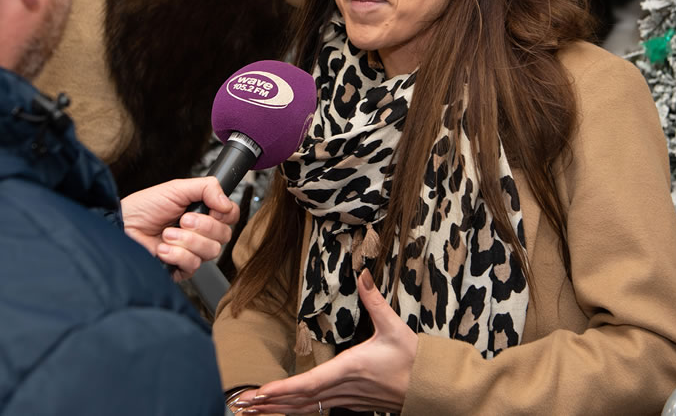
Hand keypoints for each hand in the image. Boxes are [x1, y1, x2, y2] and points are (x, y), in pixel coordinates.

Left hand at [121, 177, 239, 279]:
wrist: (122, 226)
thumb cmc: (145, 207)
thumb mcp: (177, 188)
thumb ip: (207, 188)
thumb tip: (226, 203)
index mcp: (203, 213)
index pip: (231, 216)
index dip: (225, 214)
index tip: (211, 209)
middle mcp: (201, 233)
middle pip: (224, 236)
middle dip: (202, 226)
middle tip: (182, 219)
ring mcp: (192, 252)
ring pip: (211, 252)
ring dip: (187, 240)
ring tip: (167, 234)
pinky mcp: (180, 269)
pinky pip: (193, 265)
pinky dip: (177, 254)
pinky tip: (162, 249)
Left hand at [233, 270, 417, 413]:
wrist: (433, 388)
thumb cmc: (415, 360)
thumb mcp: (395, 327)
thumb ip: (375, 301)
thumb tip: (363, 274)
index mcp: (351, 368)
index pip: (309, 383)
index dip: (282, 389)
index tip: (260, 392)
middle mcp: (345, 388)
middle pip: (301, 401)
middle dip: (270, 404)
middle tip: (241, 404)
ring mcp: (349, 399)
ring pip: (309, 408)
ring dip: (280, 410)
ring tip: (254, 410)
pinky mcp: (354, 404)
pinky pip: (320, 409)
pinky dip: (299, 410)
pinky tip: (287, 409)